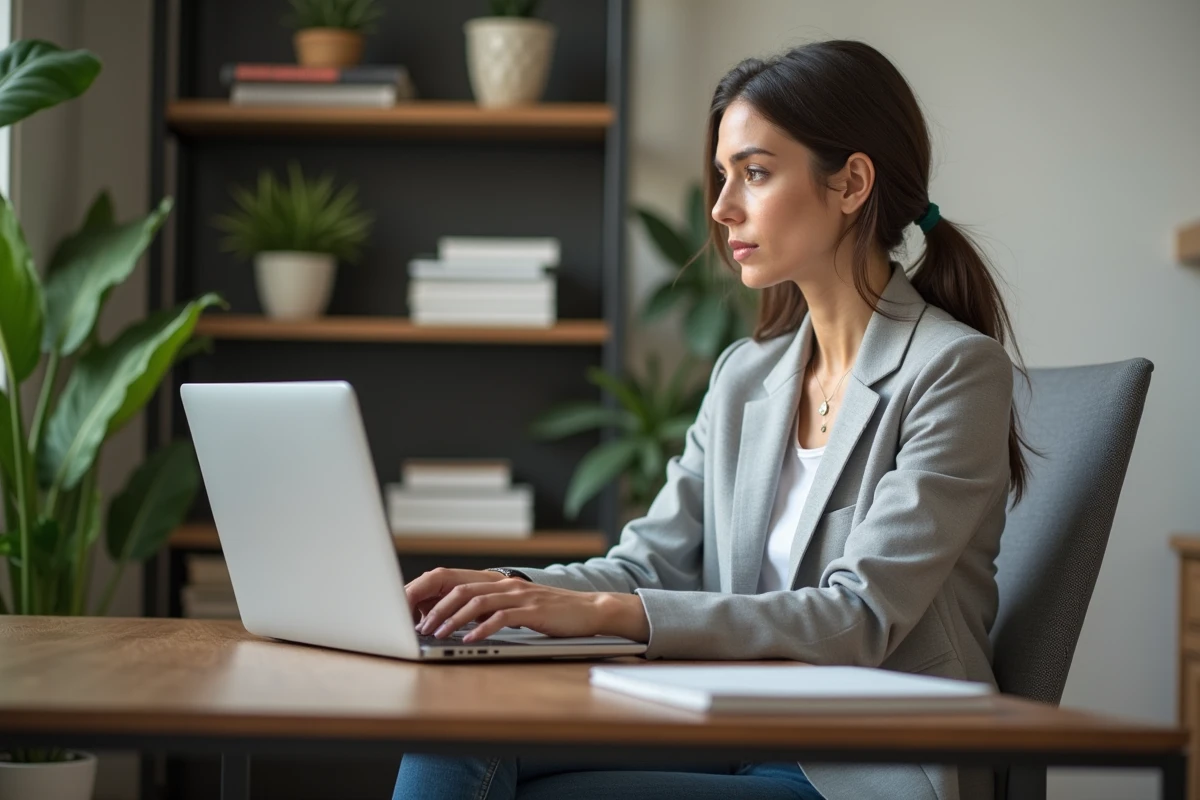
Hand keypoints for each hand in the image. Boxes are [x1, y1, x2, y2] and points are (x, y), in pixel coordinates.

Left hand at [406, 568, 649, 643]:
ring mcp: (519, 596)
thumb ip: (489, 608)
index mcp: (497, 582)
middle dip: (435, 607)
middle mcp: (505, 584)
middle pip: (460, 588)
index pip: (453, 578)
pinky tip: (470, 640)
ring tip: (438, 634)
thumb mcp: (515, 607)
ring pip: (476, 602)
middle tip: (419, 626)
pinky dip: (482, 629)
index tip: (410, 608)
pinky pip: (501, 618)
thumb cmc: (550, 613)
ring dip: (453, 619)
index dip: (429, 590)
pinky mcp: (532, 610)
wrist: (589, 610)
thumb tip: (456, 620)